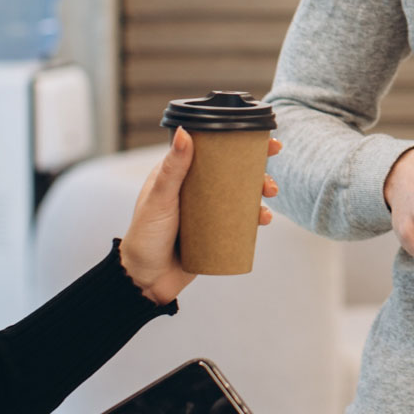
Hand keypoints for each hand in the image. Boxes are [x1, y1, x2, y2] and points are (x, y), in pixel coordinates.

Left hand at [119, 128, 281, 305]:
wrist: (145, 281)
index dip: (239, 142)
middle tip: (269, 181)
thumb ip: (173, 169)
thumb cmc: (145, 237)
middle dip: (258, 172)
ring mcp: (207, 211)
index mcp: (180, 173)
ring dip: (260, 195)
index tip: (265, 141)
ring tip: (268, 202)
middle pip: (233, 172)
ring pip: (240, 195)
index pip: (212, 150)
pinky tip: (263, 220)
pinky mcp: (215, 232)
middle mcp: (196, 189)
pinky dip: (255, 218)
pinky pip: (240, 221)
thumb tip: (184, 132)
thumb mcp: (160, 200)